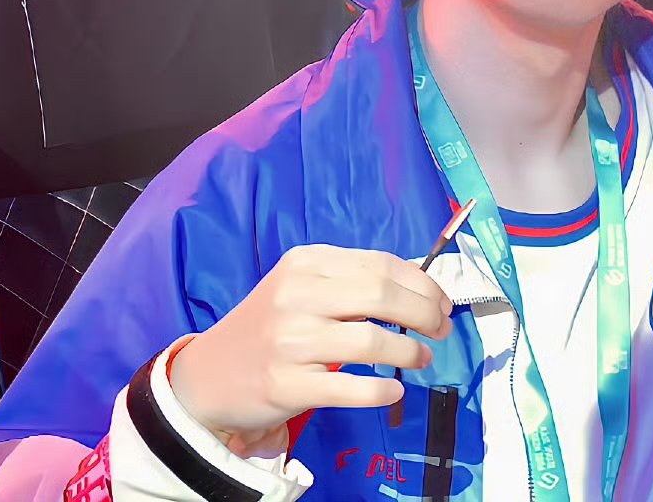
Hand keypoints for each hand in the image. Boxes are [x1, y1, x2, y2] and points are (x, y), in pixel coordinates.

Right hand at [167, 245, 453, 450]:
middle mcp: (297, 295)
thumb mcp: (301, 288)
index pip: (381, 265)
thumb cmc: (269, 327)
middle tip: (441, 329)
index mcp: (306, 263)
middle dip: (425, 313)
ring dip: (410, 351)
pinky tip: (393, 389)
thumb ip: (352, 282)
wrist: (209, 375)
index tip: (442, 302)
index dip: (423, 285)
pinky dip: (381, 390)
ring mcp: (290, 341)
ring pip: (372, 341)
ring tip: (421, 357)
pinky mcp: (286, 384)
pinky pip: (351, 387)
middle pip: (382, 296)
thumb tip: (421, 290)